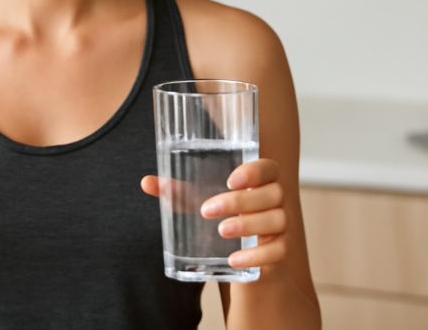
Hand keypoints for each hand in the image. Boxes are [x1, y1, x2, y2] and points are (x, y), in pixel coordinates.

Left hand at [141, 158, 287, 269]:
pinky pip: (278, 252)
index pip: (269, 167)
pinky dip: (256, 255)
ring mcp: (281, 226)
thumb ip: (176, 191)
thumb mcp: (197, 203)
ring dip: (249, 225)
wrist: (242, 258)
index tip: (230, 180)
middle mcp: (275, 201)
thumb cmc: (222, 218)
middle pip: (273, 194)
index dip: (255, 171)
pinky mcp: (280, 251)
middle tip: (207, 210)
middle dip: (240, 201)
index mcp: (259, 181)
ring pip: (278, 220)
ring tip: (220, 230)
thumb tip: (146, 182)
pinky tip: (234, 260)